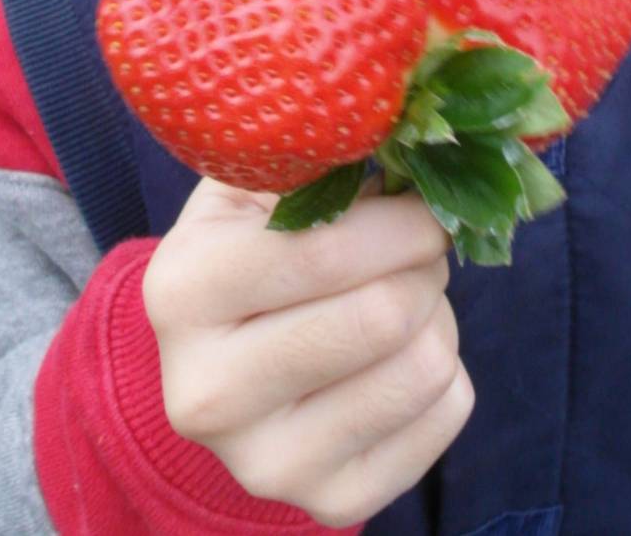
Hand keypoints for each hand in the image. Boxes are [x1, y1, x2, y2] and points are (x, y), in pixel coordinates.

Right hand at [142, 176, 473, 527]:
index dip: (402, 218)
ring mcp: (265, 465)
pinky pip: (445, 417)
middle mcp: (207, 394)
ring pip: (422, 368)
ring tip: (402, 295)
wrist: (219, 364)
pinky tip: (400, 353)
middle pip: (384, 315)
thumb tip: (418, 131)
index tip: (422, 201)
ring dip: (438, 315)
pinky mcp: (327, 503)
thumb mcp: (256, 187)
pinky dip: (447, 370)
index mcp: (183, 292)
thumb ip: (318, 154)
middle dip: (423, 263)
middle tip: (416, 245)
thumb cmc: (250, 247)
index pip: (326, 251)